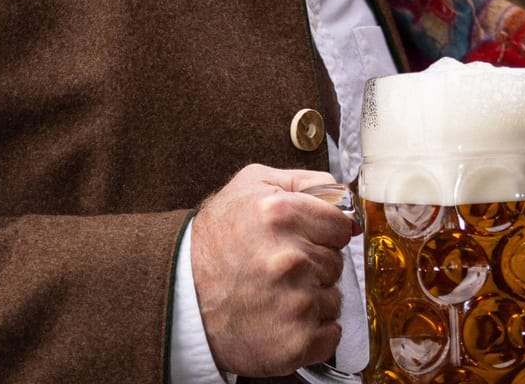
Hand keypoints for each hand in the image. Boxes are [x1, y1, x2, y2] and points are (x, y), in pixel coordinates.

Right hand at [191, 164, 356, 375]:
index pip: (341, 225)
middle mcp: (290, 258)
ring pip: (333, 298)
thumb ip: (305, 182)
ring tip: (275, 294)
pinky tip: (282, 319)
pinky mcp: (294, 342)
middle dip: (313, 265)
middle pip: (337, 263)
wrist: (180, 299)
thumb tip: (345, 198)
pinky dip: (313, 331)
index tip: (303, 239)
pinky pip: (330, 334)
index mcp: (282, 214)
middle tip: (278, 268)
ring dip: (312, 298)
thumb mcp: (251, 185)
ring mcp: (295, 303)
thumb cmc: (214, 242)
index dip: (323, 232)